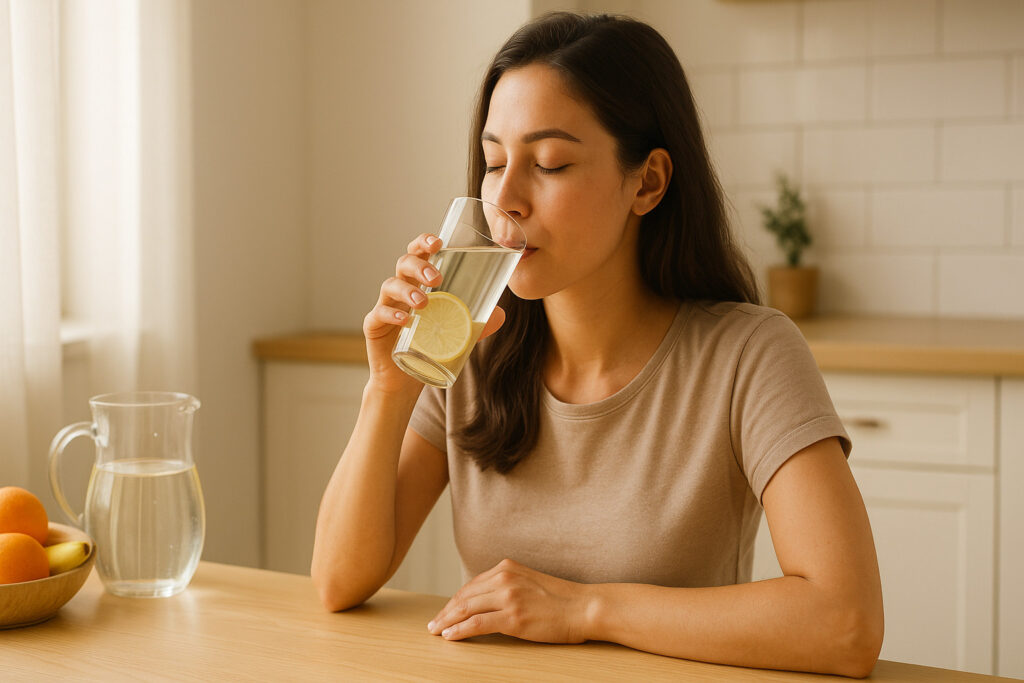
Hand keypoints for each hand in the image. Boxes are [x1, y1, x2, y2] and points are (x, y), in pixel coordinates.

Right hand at [364, 233, 505, 394]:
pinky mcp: (374, 326)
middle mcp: (401, 290)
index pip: (418, 254)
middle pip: (404, 264)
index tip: (438, 242)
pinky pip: (378, 313)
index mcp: (418, 283)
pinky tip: (405, 320)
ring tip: (424, 303)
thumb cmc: (429, 347)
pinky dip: (391, 314)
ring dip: (408, 290)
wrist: (405, 378)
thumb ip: (476, 323)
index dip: (424, 243)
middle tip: (437, 278)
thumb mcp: (456, 334)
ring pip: (390, 285)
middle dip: (420, 266)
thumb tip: (500, 314)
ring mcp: (385, 306)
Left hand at [427, 559, 592, 643]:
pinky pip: (477, 624)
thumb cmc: (561, 599)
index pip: (471, 585)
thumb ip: (508, 586)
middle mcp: (504, 578)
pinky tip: (450, 636)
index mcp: (507, 568)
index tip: (445, 612)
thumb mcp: (529, 582)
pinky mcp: (513, 617)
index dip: (454, 601)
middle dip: (445, 612)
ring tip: (437, 631)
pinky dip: (459, 630)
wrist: (585, 607)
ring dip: (447, 621)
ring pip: (466, 609)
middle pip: (464, 596)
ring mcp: (508, 597)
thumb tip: (485, 601)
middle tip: (434, 624)